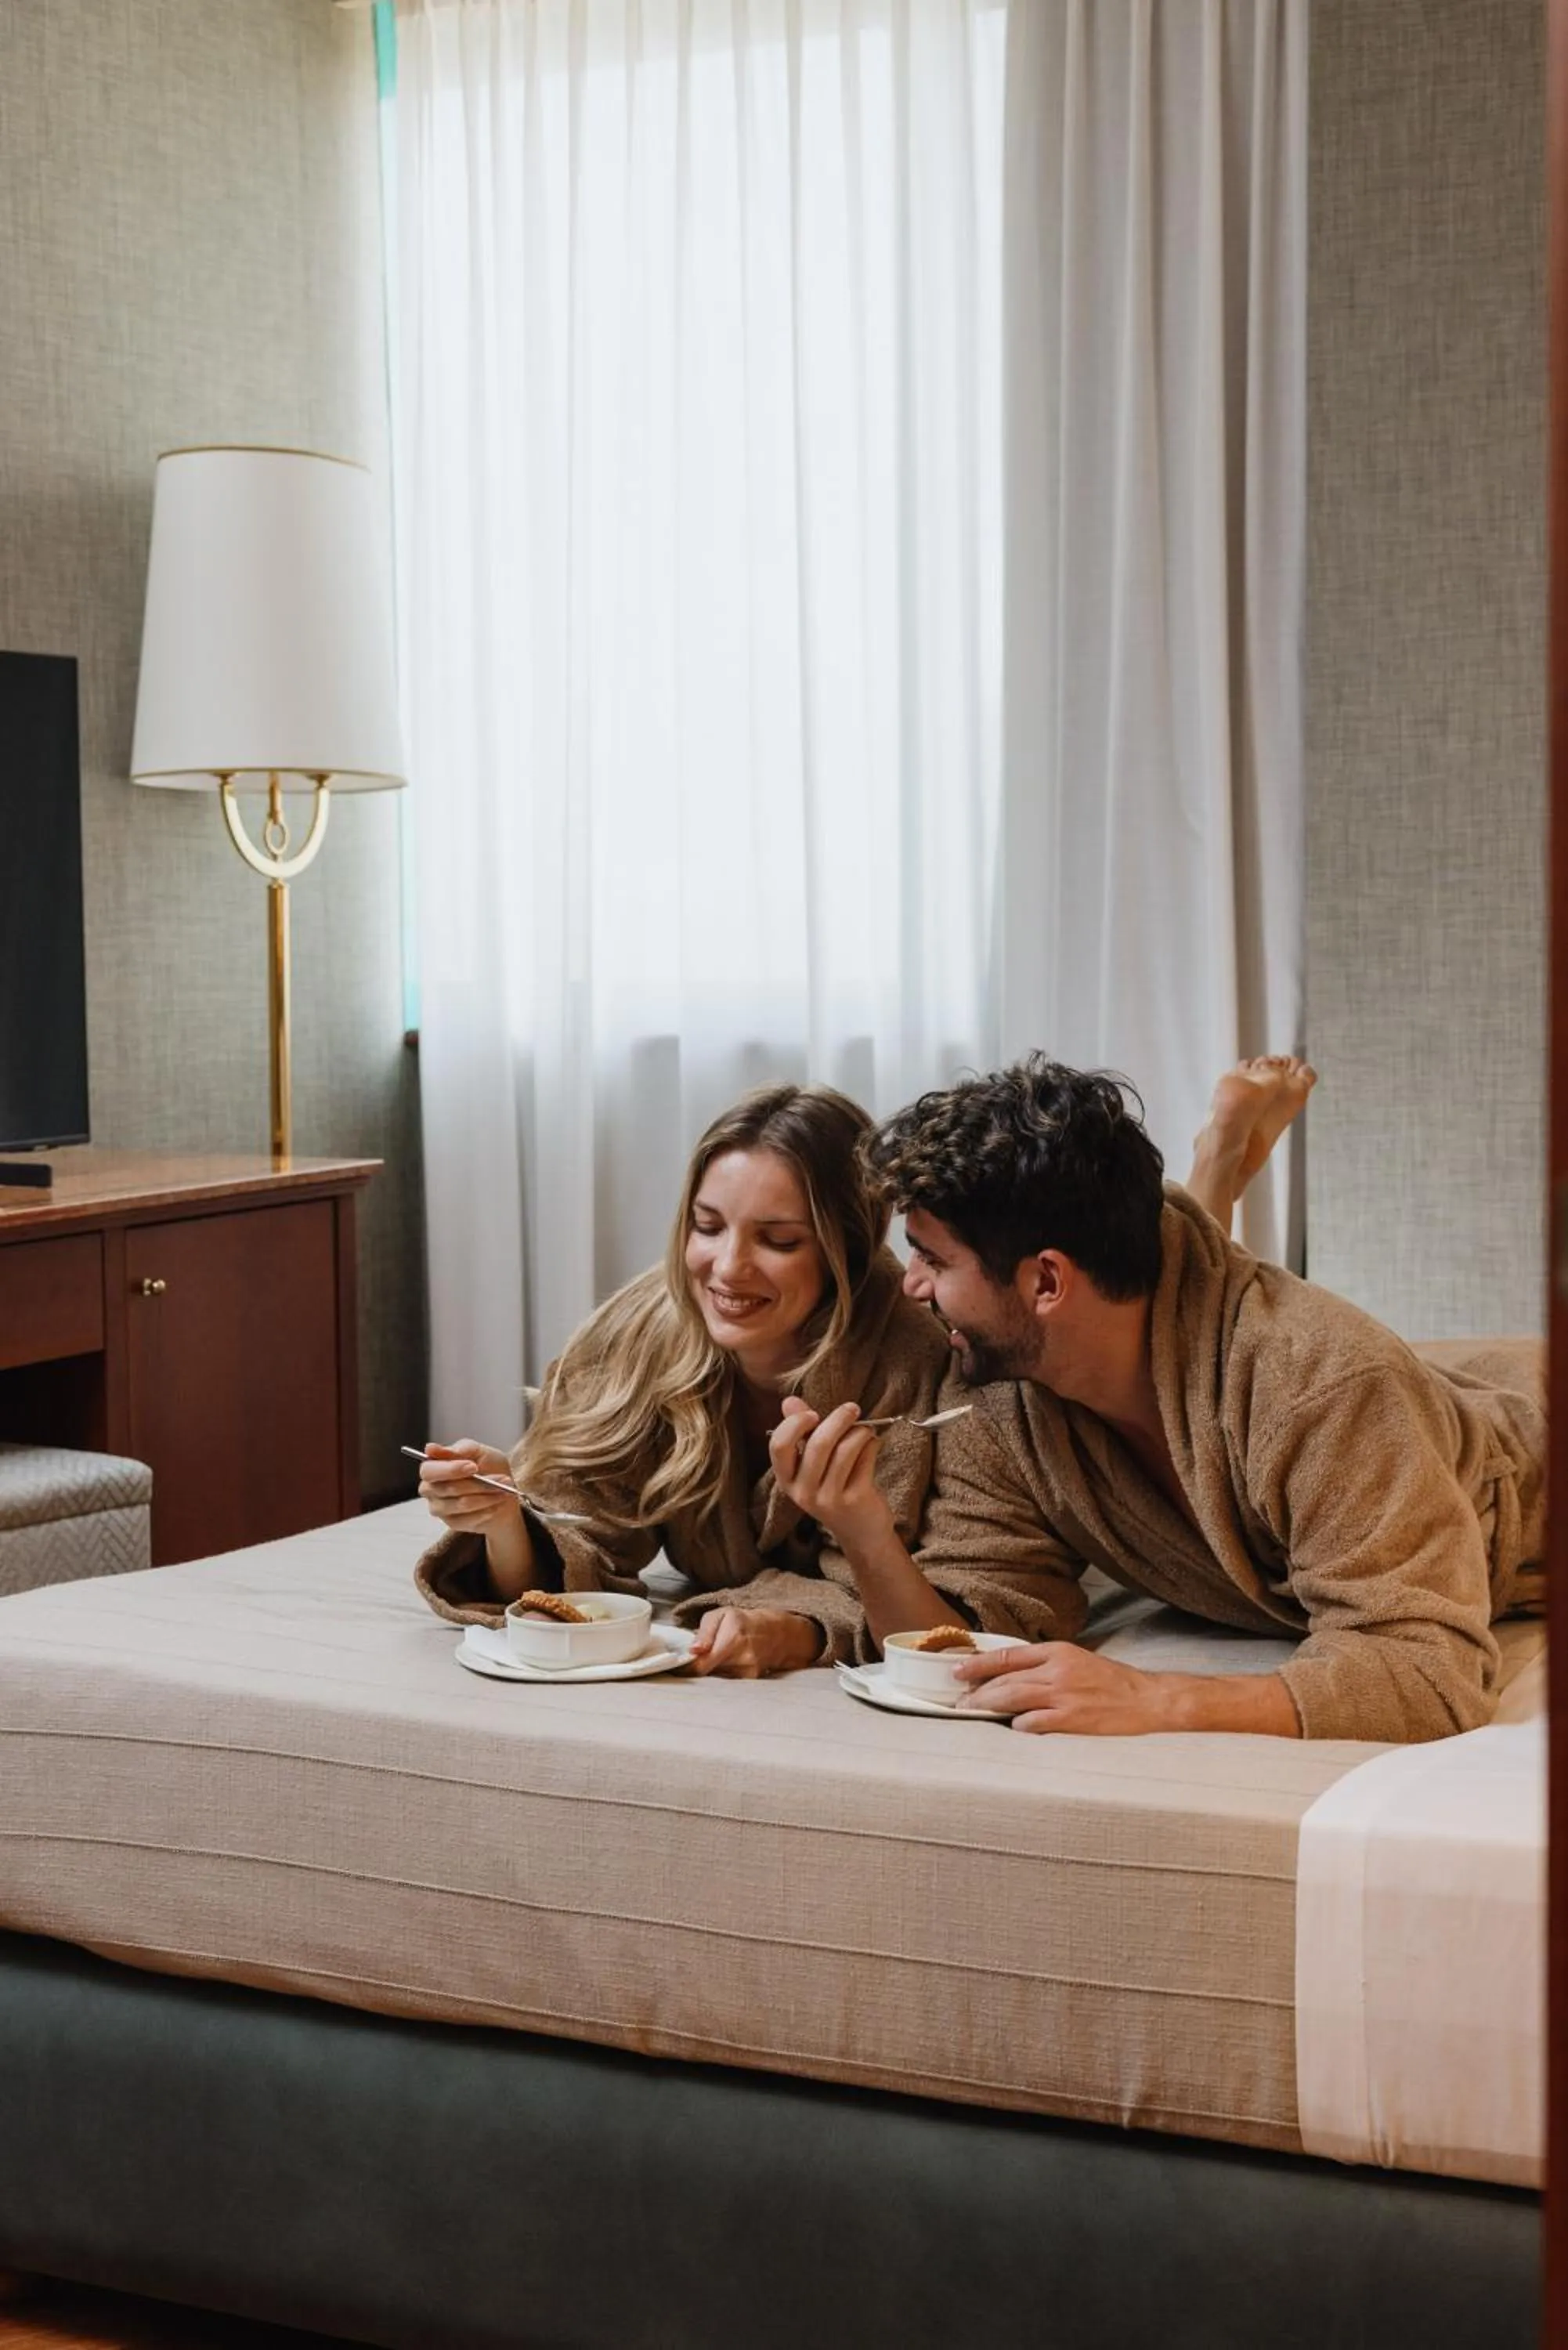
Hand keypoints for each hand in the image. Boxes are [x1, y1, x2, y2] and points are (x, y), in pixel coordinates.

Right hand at [418, 1439, 519, 1541]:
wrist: (502, 1492)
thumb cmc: (488, 1468)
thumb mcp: (480, 1452)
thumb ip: (460, 1449)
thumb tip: (431, 1448)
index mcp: (432, 1467)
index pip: (429, 1470)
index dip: (450, 1469)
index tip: (473, 1467)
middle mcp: (430, 1489)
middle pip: (446, 1489)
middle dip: (477, 1484)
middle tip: (501, 1478)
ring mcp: (439, 1508)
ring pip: (462, 1504)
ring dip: (487, 1496)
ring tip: (505, 1489)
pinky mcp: (452, 1522)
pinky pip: (469, 1519)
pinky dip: (487, 1509)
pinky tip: (497, 1503)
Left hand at [688, 1606, 824, 1677]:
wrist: (774, 1633)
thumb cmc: (743, 1622)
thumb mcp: (721, 1615)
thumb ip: (704, 1632)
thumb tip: (693, 1651)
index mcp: (732, 1639)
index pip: (701, 1665)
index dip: (686, 1668)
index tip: (677, 1666)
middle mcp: (743, 1658)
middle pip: (708, 1673)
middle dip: (700, 1666)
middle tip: (699, 1656)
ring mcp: (749, 1672)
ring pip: (717, 1678)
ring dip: (712, 1669)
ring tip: (719, 1656)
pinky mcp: (751, 1680)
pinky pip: (728, 1681)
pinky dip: (723, 1673)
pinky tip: (729, 1662)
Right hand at [768, 1397, 894, 1556]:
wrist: (860, 1531)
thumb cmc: (836, 1487)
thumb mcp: (814, 1463)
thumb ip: (802, 1432)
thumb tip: (789, 1400)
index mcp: (787, 1479)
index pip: (779, 1446)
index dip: (795, 1424)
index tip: (813, 1413)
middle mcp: (803, 1491)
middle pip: (818, 1445)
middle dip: (838, 1419)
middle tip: (852, 1408)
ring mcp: (828, 1498)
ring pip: (845, 1450)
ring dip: (860, 1432)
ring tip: (866, 1431)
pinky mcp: (854, 1500)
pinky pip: (864, 1459)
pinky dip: (871, 1445)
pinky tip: (874, 1444)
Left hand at [953, 1641, 1174, 1734]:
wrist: (1148, 1699)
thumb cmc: (1112, 1680)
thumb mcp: (1077, 1659)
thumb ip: (1046, 1664)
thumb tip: (1011, 1674)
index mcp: (1057, 1652)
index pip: (1007, 1656)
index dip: (978, 1664)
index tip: (957, 1670)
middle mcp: (1056, 1671)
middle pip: (1005, 1680)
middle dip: (977, 1691)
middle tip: (959, 1700)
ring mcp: (1063, 1695)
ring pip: (1012, 1699)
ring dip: (987, 1707)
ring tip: (971, 1713)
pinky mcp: (1071, 1720)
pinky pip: (1033, 1723)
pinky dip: (1018, 1726)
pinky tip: (1012, 1729)